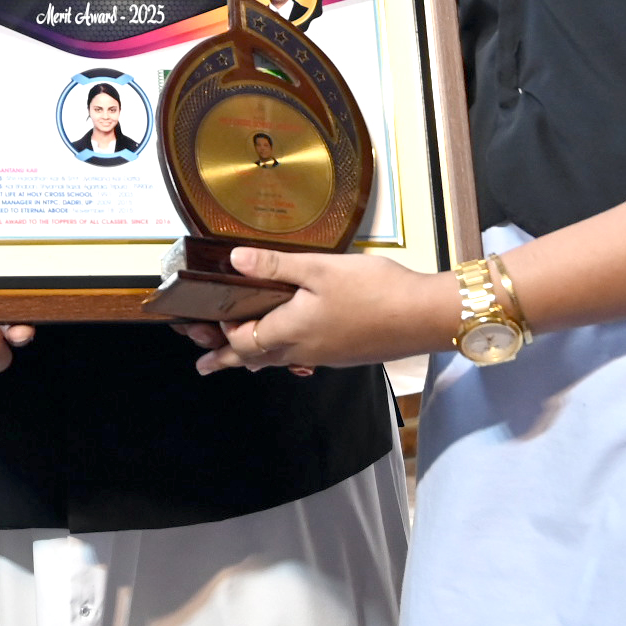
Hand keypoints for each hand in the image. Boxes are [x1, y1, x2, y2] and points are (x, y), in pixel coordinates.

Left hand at [192, 249, 452, 374]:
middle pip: (256, 358)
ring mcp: (325, 355)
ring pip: (280, 359)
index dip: (221, 337)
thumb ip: (276, 265)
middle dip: (227, 360)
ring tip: (239, 357)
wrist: (424, 317)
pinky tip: (290, 342)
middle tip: (206, 365)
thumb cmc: (375, 291)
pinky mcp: (343, 354)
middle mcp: (304, 350)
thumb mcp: (321, 268)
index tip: (201, 336)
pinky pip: (302, 357)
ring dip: (255, 357)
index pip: (243, 342)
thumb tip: (234, 260)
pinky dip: (283, 353)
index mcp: (292, 331)